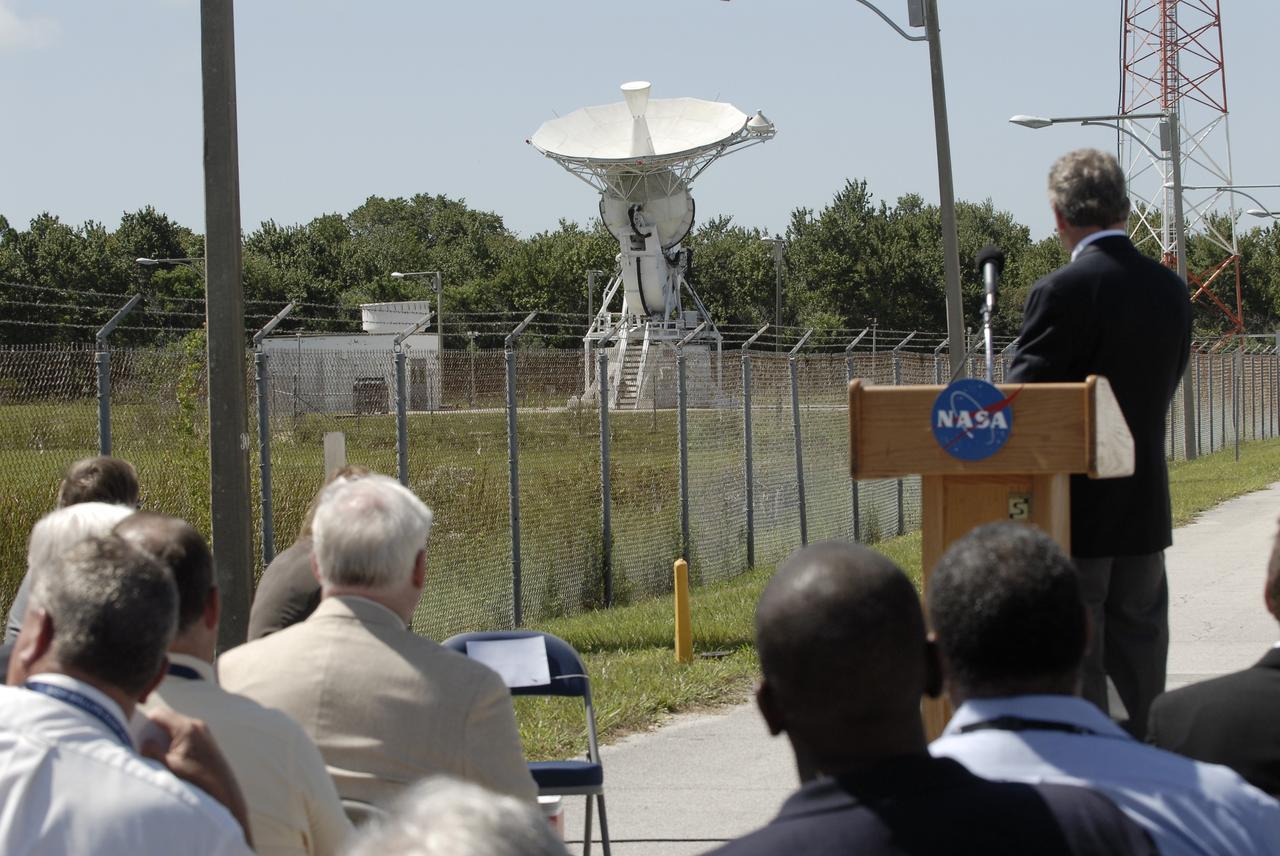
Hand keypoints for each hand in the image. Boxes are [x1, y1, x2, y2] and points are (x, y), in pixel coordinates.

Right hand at [139, 706, 252, 847]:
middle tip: (141, 746)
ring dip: (163, 739)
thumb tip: (144, 743)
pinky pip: (184, 737)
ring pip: (175, 729)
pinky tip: (168, 759)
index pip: (159, 714)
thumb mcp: (168, 767)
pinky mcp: (206, 742)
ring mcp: (203, 732)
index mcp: (186, 728)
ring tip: (154, 755)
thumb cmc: (196, 780)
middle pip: (166, 721)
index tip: (133, 734)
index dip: (143, 722)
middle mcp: (196, 725)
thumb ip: (152, 752)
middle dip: (153, 732)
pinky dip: (173, 744)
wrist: (225, 793)